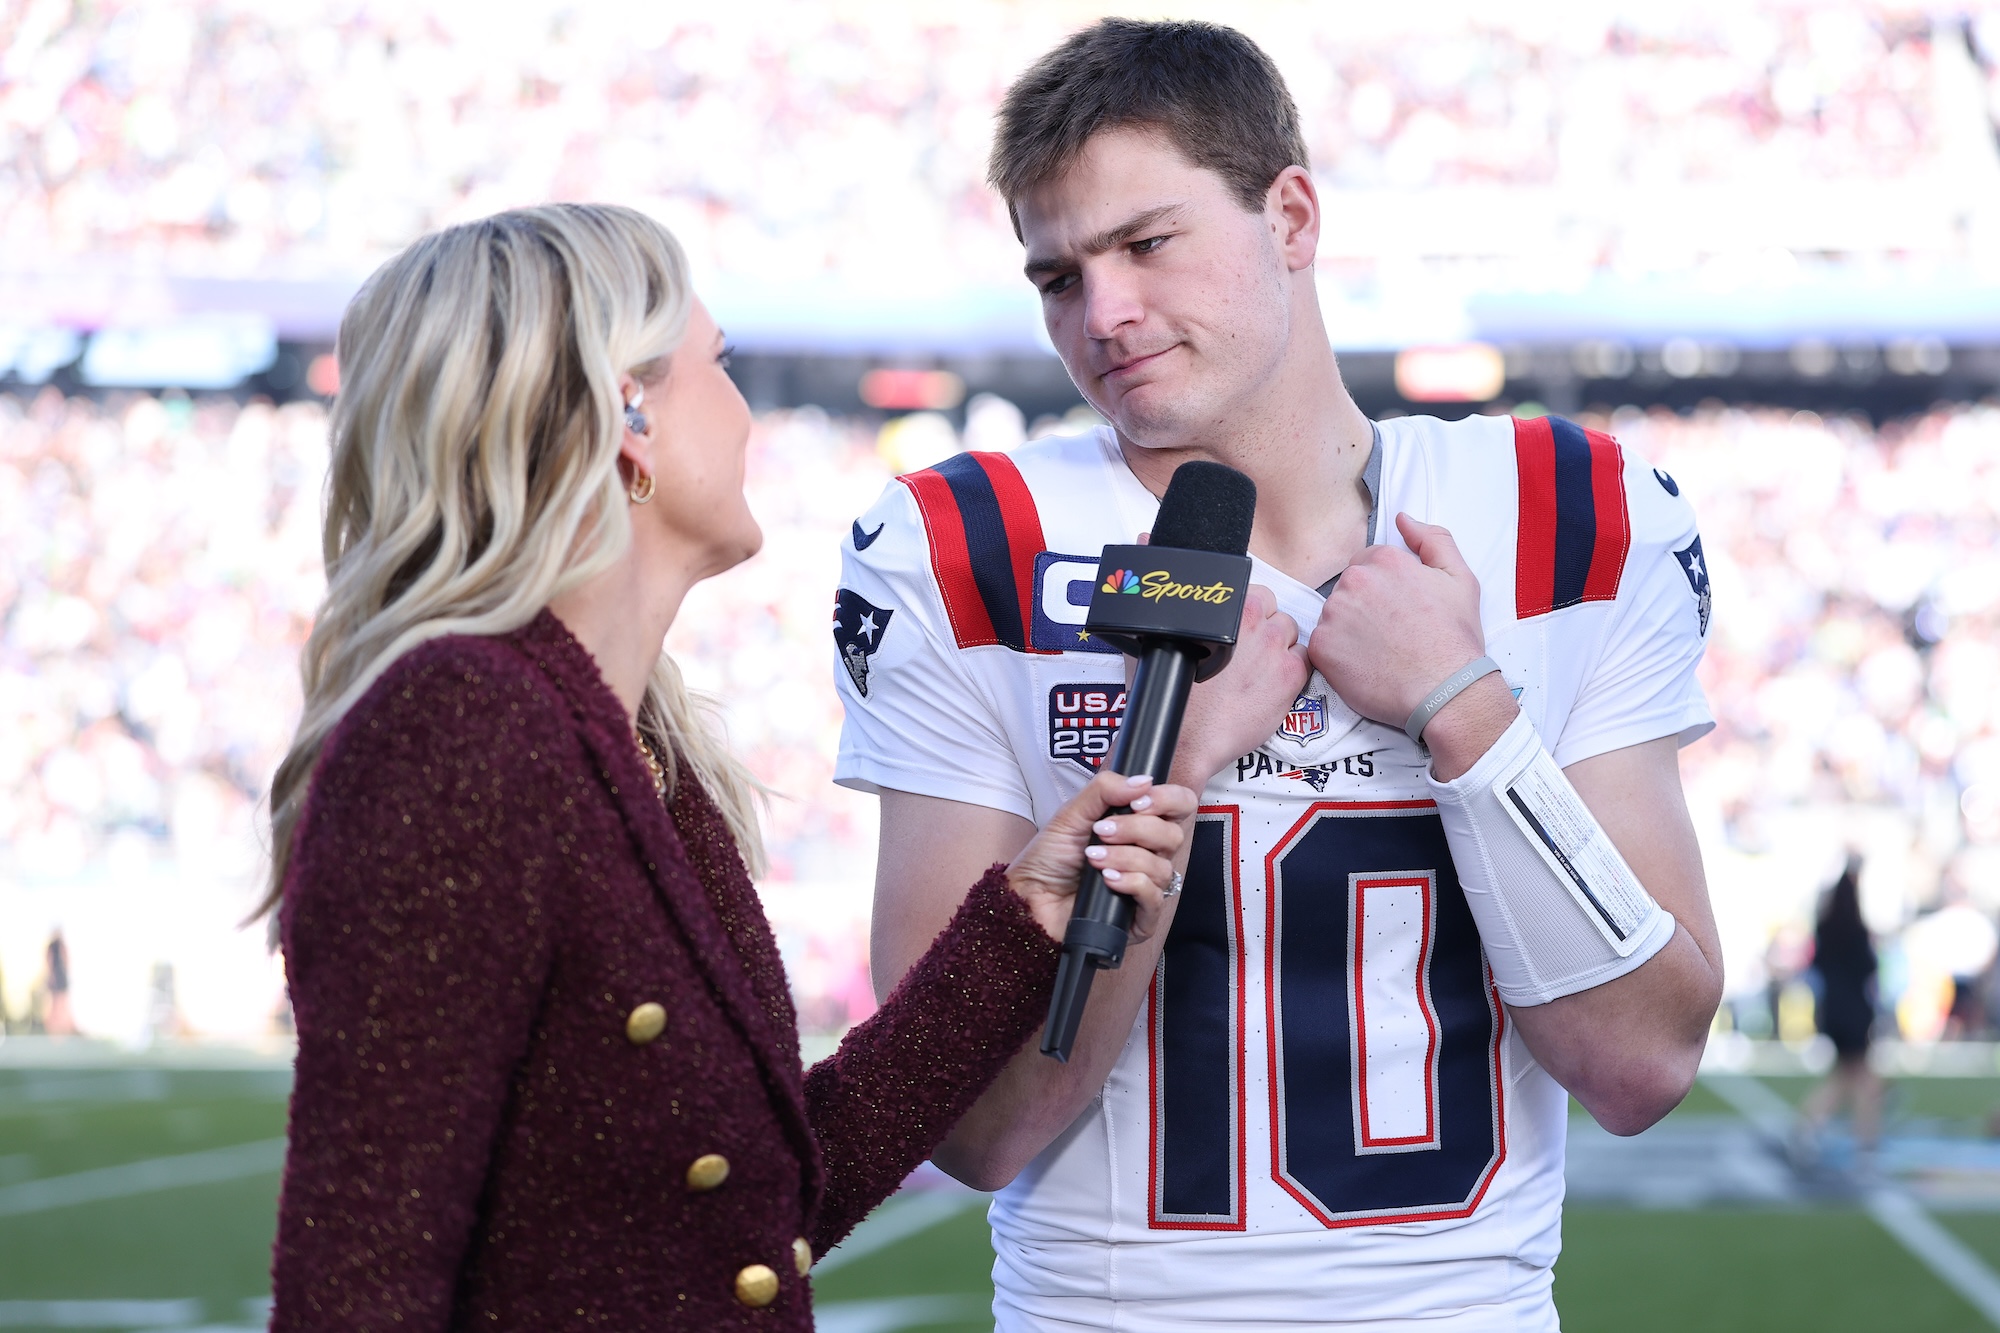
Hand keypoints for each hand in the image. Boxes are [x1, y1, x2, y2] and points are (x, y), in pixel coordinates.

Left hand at [1007, 770, 1197, 946]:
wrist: (1029, 895)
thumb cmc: (1049, 857)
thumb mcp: (1073, 812)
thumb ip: (1106, 790)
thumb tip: (1144, 781)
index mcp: (1138, 826)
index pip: (1178, 806)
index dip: (1166, 800)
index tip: (1137, 803)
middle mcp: (1147, 855)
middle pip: (1173, 835)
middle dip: (1137, 829)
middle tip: (1102, 832)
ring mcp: (1145, 887)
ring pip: (1163, 867)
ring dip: (1126, 857)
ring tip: (1094, 858)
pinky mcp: (1140, 918)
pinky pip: (1154, 897)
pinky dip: (1131, 883)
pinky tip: (1107, 879)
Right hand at [1165, 585, 1309, 787]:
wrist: (1189, 735)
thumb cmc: (1179, 695)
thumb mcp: (1170, 642)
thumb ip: (1187, 618)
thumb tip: (1179, 593)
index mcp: (1231, 610)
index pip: (1258, 594)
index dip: (1252, 614)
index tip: (1245, 630)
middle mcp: (1257, 626)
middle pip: (1277, 615)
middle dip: (1266, 630)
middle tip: (1250, 653)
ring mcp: (1277, 650)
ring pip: (1292, 635)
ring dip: (1280, 648)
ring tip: (1260, 669)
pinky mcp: (1290, 676)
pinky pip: (1304, 660)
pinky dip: (1291, 670)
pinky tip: (1271, 683)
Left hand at [1310, 514, 1515, 777]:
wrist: (1446, 690)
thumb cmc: (1455, 639)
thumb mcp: (1460, 578)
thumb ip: (1432, 539)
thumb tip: (1403, 519)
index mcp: (1383, 561)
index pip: (1367, 563)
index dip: (1384, 588)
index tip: (1398, 609)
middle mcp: (1354, 582)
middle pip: (1348, 588)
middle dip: (1365, 606)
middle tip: (1392, 633)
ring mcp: (1333, 614)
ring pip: (1334, 615)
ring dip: (1350, 629)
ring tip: (1381, 651)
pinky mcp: (1321, 647)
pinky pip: (1322, 644)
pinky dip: (1338, 656)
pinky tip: (1365, 665)